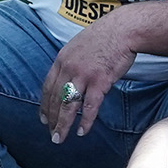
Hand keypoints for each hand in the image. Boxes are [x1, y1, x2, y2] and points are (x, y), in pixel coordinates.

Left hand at [37, 14, 141, 143]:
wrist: (124, 29)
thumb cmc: (106, 36)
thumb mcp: (79, 45)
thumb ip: (71, 62)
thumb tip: (69, 76)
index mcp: (62, 59)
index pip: (48, 87)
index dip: (44, 105)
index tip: (44, 118)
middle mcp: (69, 68)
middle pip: (56, 99)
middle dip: (51, 119)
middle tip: (51, 133)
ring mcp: (83, 75)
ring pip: (68, 106)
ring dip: (62, 124)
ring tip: (59, 138)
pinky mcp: (100, 81)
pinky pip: (90, 106)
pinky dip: (85, 121)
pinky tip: (81, 132)